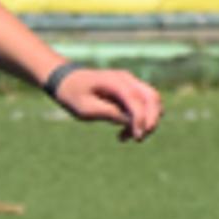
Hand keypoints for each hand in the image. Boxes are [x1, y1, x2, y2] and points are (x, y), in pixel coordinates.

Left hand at [46, 65, 162, 142]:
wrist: (66, 80)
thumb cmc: (73, 94)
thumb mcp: (85, 108)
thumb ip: (108, 113)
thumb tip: (129, 121)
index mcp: (114, 81)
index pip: (136, 99)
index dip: (140, 119)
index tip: (136, 137)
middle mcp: (126, 79)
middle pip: (152, 97)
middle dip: (152, 120)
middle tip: (139, 139)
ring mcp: (130, 83)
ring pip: (152, 101)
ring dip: (147, 121)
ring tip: (128, 137)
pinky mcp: (129, 91)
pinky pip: (144, 104)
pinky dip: (140, 119)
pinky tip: (124, 132)